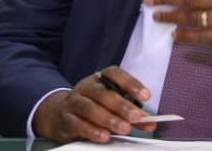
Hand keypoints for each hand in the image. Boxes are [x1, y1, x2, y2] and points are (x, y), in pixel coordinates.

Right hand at [32, 66, 155, 142]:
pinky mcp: (66, 119)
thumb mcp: (112, 105)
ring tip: (124, 128)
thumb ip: (132, 113)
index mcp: (100, 78)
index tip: (145, 96)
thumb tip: (150, 122)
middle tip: (136, 117)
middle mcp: (86, 87)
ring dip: (109, 119)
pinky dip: (92, 130)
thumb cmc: (94, 107)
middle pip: (104, 93)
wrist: (61, 114)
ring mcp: (74, 102)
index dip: (131, 83)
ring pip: (90, 108)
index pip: (115, 74)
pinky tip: (104, 136)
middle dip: (122, 105)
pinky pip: (78, 124)